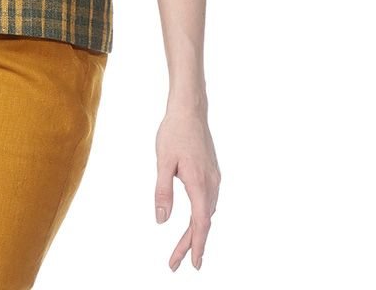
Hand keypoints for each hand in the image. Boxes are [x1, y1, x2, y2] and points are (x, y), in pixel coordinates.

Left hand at [153, 105, 220, 270]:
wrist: (190, 109)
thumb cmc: (174, 132)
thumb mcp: (163, 162)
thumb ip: (162, 191)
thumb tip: (162, 220)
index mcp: (200, 184)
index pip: (200, 223)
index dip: (195, 246)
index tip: (192, 265)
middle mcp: (211, 184)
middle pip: (203, 222)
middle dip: (190, 245)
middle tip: (174, 265)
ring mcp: (214, 178)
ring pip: (207, 213)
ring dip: (195, 232)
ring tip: (181, 249)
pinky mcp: (211, 173)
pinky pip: (208, 202)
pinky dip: (200, 217)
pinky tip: (194, 222)